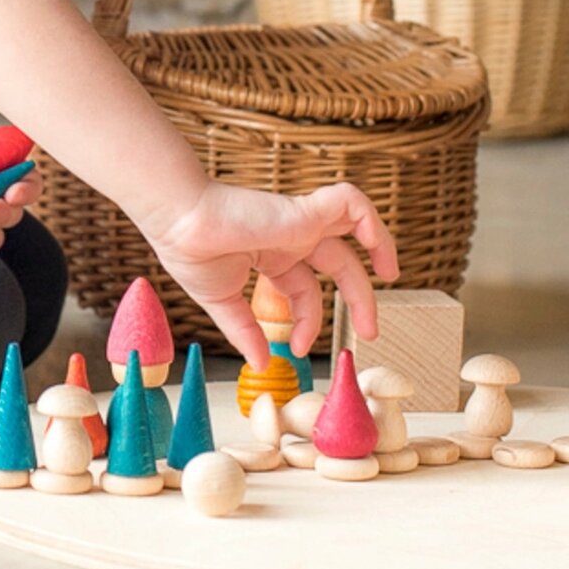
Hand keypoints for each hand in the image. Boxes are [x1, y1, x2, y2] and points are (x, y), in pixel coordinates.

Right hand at [147, 179, 399, 371]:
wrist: (178, 223)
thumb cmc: (189, 250)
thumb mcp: (221, 301)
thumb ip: (244, 330)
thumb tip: (261, 366)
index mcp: (270, 255)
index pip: (305, 288)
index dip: (309, 320)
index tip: (296, 347)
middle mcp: (289, 238)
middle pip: (339, 264)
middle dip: (359, 299)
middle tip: (371, 333)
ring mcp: (299, 222)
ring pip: (354, 224)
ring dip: (380, 244)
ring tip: (390, 271)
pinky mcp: (303, 211)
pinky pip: (349, 202)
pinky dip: (369, 218)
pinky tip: (372, 243)